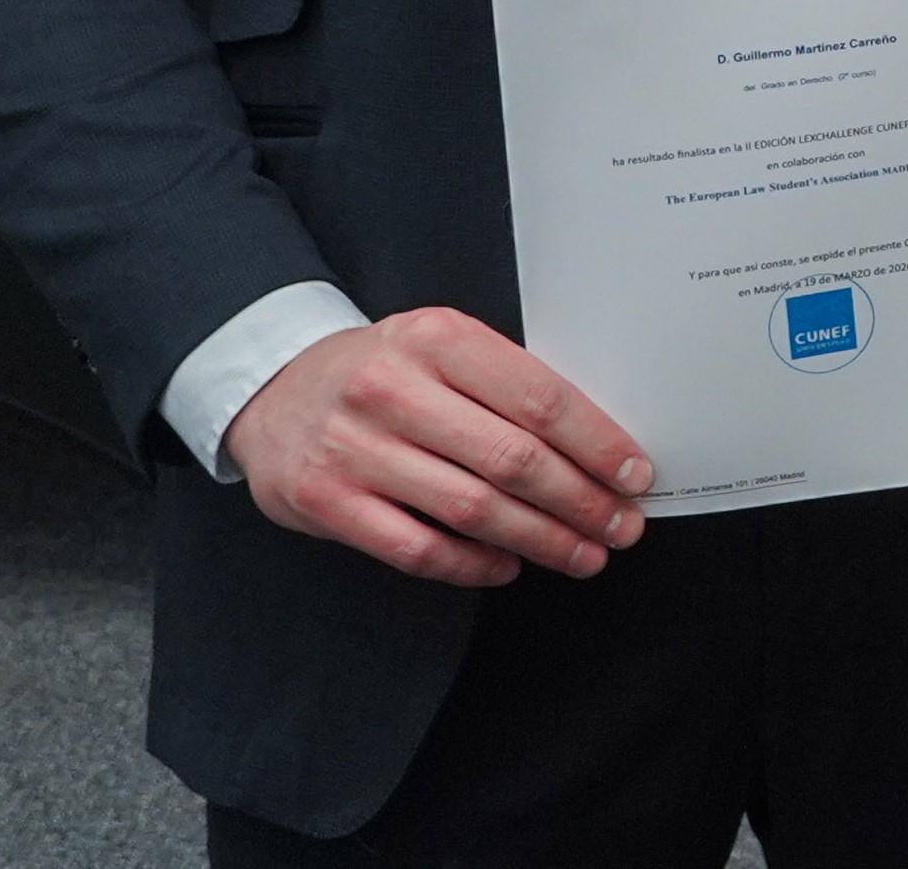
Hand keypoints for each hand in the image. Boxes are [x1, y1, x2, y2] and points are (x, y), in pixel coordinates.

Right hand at [228, 309, 652, 590]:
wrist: (272, 385)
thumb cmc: (381, 368)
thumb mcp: (439, 344)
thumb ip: (504, 382)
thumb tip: (595, 441)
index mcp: (438, 339)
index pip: (540, 398)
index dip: (597, 444)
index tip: (635, 475)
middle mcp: (393, 390)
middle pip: (512, 459)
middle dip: (580, 501)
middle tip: (621, 526)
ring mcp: (354, 449)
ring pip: (470, 508)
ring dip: (540, 539)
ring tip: (582, 554)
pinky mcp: (325, 501)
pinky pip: (415, 547)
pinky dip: (470, 564)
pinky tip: (508, 567)